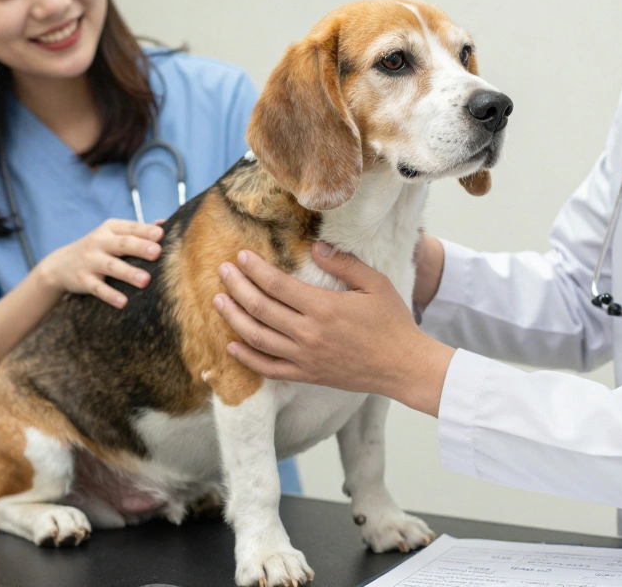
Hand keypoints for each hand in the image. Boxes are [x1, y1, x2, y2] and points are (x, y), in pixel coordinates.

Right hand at [37, 218, 162, 307]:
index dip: (145, 231)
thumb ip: (137, 230)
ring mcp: (90, 261)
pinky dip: (110, 295)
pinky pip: (97, 288)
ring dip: (128, 273)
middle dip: (139, 247)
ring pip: (111, 266)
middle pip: (122, 244)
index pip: (131, 228)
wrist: (60, 265)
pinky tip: (123, 302)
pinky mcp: (83, 280)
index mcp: (111, 228)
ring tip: (145, 281)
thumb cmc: (99, 248)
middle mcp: (100, 242)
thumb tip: (164, 223)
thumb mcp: (113, 234)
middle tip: (157, 253)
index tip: (161, 235)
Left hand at [213, 242, 455, 415]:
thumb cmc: (392, 322)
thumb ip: (344, 263)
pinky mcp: (307, 375)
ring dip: (233, 317)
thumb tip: (316, 247)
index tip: (241, 256)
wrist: (403, 366)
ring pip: (257, 337)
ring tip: (218, 301)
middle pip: (260, 307)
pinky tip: (232, 345)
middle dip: (236, 286)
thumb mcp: (375, 284)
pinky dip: (247, 358)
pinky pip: (269, 369)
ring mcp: (305, 357)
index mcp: (324, 307)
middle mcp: (308, 333)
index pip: (277, 284)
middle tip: (222, 271)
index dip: (255, 269)